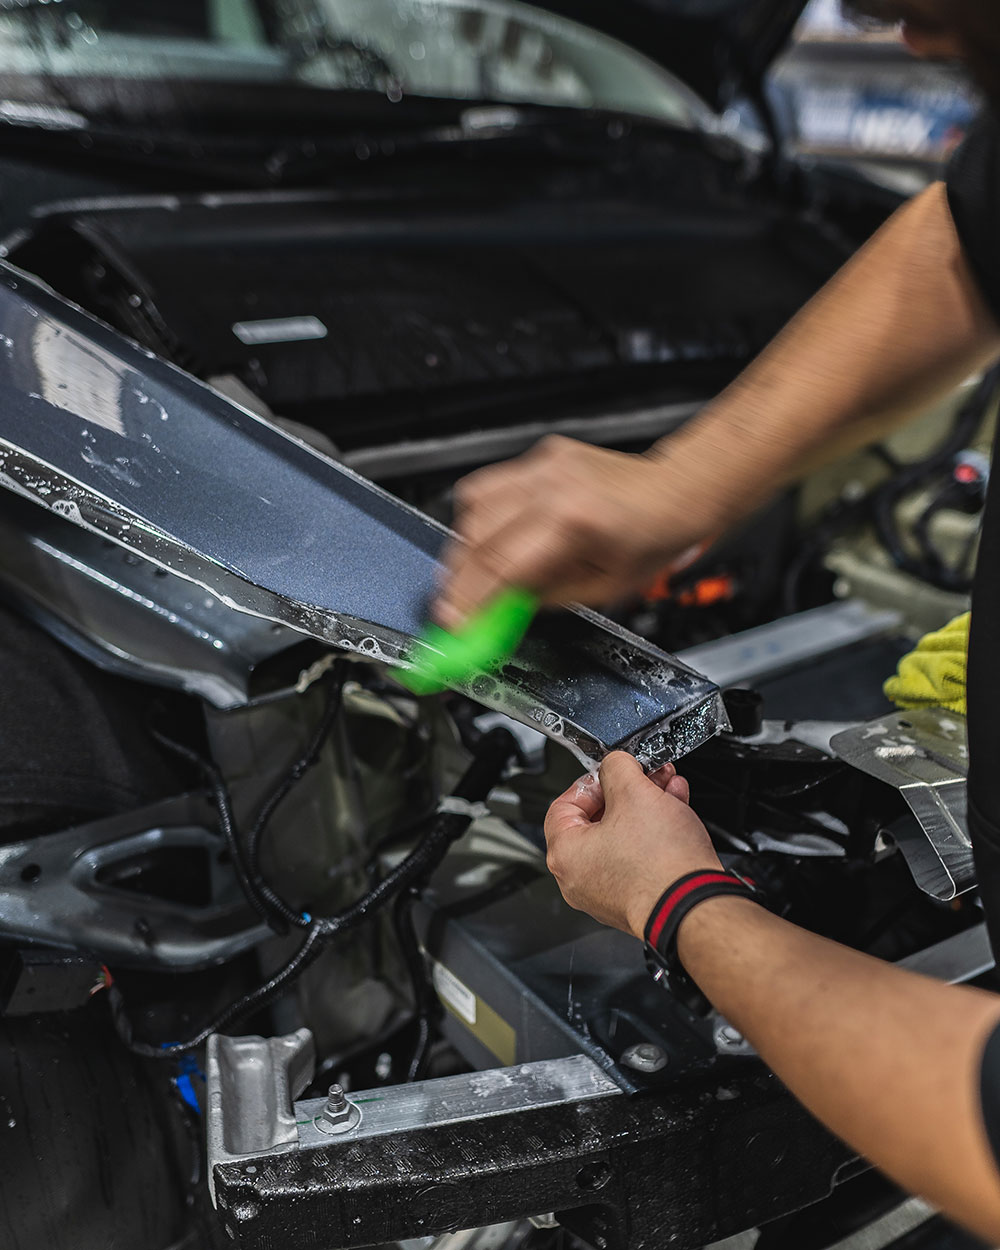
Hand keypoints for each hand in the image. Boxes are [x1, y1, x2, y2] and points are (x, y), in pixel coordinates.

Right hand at [433, 435, 715, 628]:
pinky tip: (492, 536)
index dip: (468, 601)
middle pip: (476, 535)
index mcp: (574, 524)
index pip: (500, 568)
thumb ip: (543, 598)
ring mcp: (545, 465)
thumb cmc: (654, 536)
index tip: (452, 624)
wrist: (679, 489)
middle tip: (452, 606)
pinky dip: (482, 514)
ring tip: (471, 572)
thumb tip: (498, 612)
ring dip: (464, 543)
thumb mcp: (603, 587)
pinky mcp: (543, 456)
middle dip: (456, 578)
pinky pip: (493, 484)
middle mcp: (553, 486)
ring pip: (474, 503)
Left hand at [543, 751, 721, 940]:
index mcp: (565, 854)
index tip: (613, 772)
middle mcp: (580, 879)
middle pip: (597, 820)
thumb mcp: (634, 792)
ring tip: (667, 789)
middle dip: (627, 791)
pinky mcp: (636, 898)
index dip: (592, 781)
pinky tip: (675, 812)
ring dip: (645, 807)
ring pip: (622, 836)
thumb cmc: (660, 864)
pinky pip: (638, 857)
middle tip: (645, 776)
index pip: (564, 805)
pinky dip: (654, 833)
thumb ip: (617, 768)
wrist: (695, 906)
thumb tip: (616, 764)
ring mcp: (607, 892)